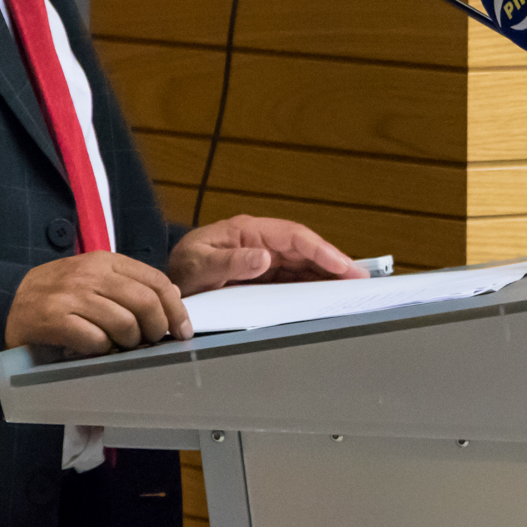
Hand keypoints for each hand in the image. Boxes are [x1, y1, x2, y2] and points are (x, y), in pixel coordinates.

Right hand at [4, 252, 191, 353]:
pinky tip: (91, 349)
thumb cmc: (58, 296)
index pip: (156, 281)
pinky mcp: (53, 319)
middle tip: (149, 344)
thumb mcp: (94, 281)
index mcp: (105, 260)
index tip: (182, 331)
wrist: (7, 303)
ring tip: (117, 347)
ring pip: (124, 324)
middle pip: (145, 303)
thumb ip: (129, 285)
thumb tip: (174, 299)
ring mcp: (70, 295)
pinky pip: (95, 340)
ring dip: (127, 343)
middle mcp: (89, 273)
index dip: (176, 309)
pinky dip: (100, 350)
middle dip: (155, 330)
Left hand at [167, 215, 361, 295]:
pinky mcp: (264, 277)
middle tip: (361, 279)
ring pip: (304, 264)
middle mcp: (260, 242)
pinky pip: (294, 279)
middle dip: (334, 262)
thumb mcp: (197, 266)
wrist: (166, 288)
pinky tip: (328, 295)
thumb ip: (229, 262)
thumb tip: (264, 258)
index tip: (341, 265)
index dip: (321, 250)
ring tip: (353, 288)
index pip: (293, 236)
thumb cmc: (180, 271)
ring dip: (328, 275)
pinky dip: (314, 286)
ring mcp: (264, 259)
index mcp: (247, 231)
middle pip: (306, 250)